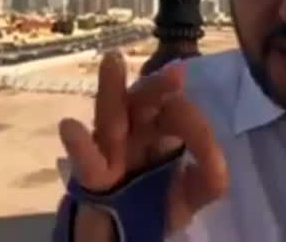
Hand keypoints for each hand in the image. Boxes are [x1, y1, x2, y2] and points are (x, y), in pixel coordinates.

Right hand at [59, 51, 228, 234]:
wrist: (125, 233)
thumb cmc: (156, 204)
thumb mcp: (192, 193)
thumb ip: (209, 177)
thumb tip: (216, 161)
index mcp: (159, 131)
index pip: (175, 114)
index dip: (192, 124)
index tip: (206, 145)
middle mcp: (134, 132)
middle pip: (143, 103)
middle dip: (157, 87)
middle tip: (175, 73)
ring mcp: (110, 151)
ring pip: (110, 117)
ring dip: (110, 89)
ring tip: (112, 61)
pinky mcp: (92, 179)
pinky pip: (86, 161)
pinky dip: (80, 146)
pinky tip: (69, 127)